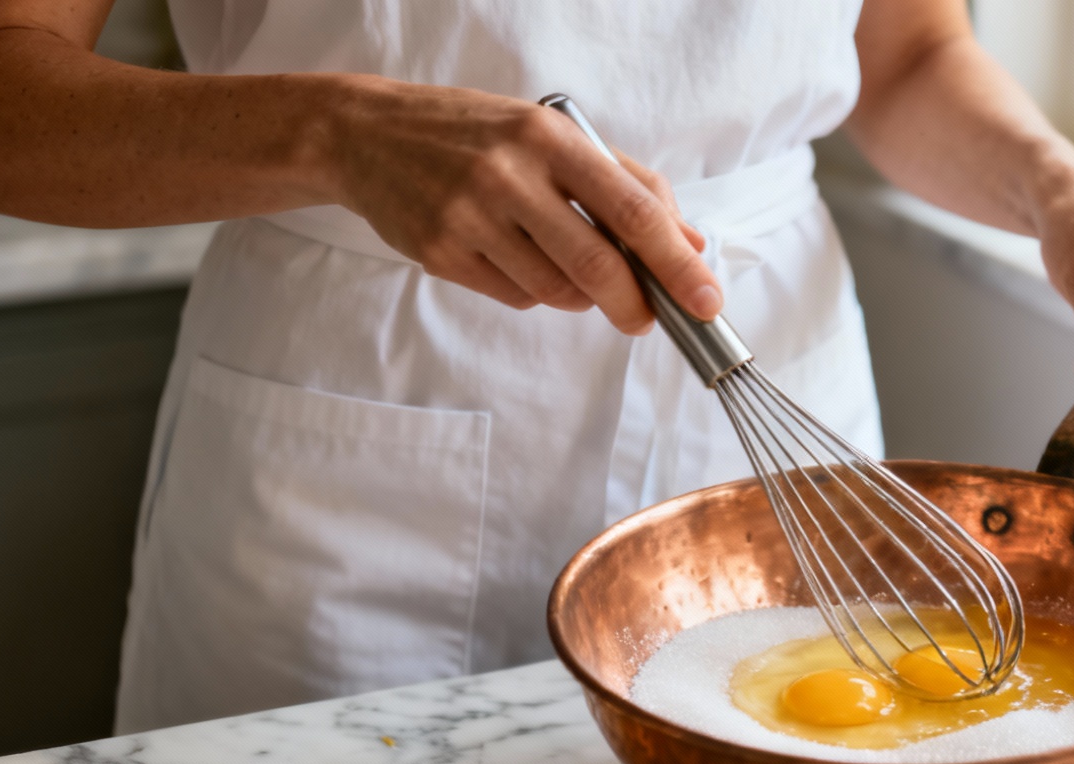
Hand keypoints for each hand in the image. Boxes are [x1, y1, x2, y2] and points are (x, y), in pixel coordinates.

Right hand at [320, 77, 720, 334]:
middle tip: (648, 319)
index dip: (675, 262)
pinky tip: (514, 256)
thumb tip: (689, 241)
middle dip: (635, 304)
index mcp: (550, 137)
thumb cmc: (477, 134)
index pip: (632, 209)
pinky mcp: (442, 253)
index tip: (706, 298)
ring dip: (578, 294)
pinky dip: (534, 291)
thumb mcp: (553, 136)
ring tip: (557, 259)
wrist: (368, 134)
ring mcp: (470, 217)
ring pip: (556, 290)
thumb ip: (626, 184)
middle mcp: (510, 175)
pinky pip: (515, 297)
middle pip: (597, 265)